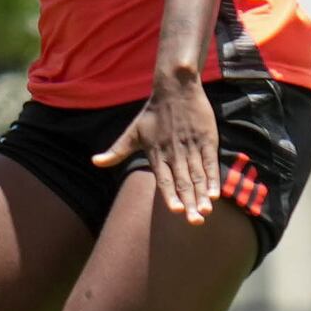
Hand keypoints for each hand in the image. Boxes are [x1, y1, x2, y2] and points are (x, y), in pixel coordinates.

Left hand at [94, 69, 221, 225]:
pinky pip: (210, 162)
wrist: (175, 89)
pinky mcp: (207, 139)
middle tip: (195, 221)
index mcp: (157, 153)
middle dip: (189, 203)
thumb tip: (95, 162)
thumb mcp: (132, 132)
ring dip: (202, 194)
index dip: (170, 195)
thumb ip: (116, 151)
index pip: (164, 180)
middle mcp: (175, 152)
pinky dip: (213, 178)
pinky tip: (215, 193)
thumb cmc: (152, 113)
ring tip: (206, 211)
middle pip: (183, 182)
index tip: (175, 211)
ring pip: (198, 175)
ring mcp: (192, 146)